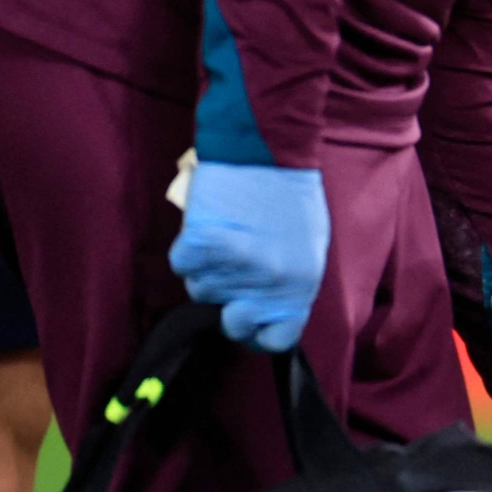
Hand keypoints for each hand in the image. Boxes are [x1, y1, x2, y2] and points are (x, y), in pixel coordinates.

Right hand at [167, 155, 329, 350]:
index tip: (248, 320)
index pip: (276, 340)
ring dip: (207, 270)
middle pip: (228, 319)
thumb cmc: (291, 197)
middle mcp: (268, 283)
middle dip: (225, 302)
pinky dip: (188, 250)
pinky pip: (182, 264)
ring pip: (200, 290)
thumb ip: (289, 287)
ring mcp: (234, 265)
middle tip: (230, 271)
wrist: (268, 150)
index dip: (257, 335)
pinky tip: (205, 229)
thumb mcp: (309, 249)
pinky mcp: (202, 242)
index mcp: (300, 287)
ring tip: (224, 236)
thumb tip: (267, 315)